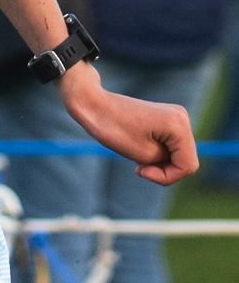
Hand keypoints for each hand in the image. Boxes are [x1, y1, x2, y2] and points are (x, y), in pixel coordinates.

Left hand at [59, 63, 198, 184]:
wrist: (94, 105)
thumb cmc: (114, 129)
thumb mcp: (144, 155)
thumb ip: (167, 162)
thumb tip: (178, 162)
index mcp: (179, 125)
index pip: (188, 166)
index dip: (167, 177)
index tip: (142, 171)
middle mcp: (182, 117)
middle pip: (185, 160)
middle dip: (164, 170)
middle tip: (139, 168)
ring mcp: (175, 116)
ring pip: (178, 154)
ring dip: (159, 162)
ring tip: (137, 158)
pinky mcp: (166, 118)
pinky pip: (170, 145)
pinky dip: (157, 153)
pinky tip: (139, 150)